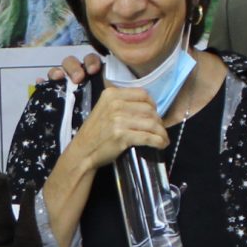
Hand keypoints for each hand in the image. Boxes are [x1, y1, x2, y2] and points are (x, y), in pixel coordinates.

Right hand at [49, 71, 172, 184]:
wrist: (83, 151)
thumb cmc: (95, 132)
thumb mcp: (104, 109)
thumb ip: (121, 103)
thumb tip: (148, 107)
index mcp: (111, 94)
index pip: (142, 94)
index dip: (153, 104)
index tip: (154, 114)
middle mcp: (115, 104)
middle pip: (149, 109)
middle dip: (158, 121)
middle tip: (159, 130)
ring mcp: (118, 120)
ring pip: (151, 123)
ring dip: (161, 132)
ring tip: (163, 138)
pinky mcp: (122, 135)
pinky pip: (148, 137)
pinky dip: (158, 141)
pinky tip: (161, 144)